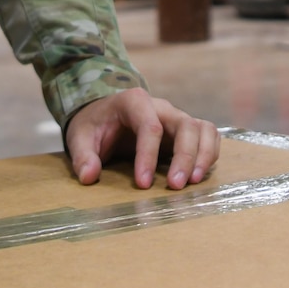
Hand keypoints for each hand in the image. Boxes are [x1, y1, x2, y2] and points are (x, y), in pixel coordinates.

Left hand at [65, 88, 219, 189]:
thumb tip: (89, 177)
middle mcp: (162, 107)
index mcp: (134, 101)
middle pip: (185, 125)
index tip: (141, 184)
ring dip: (202, 156)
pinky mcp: (185, 131)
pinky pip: (208, 137)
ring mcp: (176, 118)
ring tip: (193, 183)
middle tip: (175, 186)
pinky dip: (208, 155)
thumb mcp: (80, 136)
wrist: (104, 115)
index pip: (149, 126)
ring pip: (203, 129)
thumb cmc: (94, 124)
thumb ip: (83, 155)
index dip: (147, 155)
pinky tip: (198, 177)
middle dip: (184, 157)